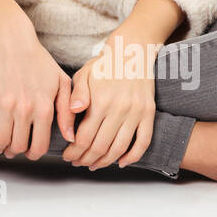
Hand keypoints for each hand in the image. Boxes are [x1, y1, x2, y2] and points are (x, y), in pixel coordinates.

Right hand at [0, 14, 74, 160]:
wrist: (11, 39)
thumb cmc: (38, 59)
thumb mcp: (61, 82)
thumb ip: (67, 111)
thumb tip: (70, 137)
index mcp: (44, 107)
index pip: (40, 145)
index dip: (34, 154)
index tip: (30, 152)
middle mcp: (25, 108)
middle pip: (19, 146)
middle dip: (16, 152)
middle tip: (14, 149)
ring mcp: (5, 104)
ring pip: (1, 140)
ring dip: (1, 146)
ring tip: (1, 143)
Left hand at [61, 35, 156, 170]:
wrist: (132, 52)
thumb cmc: (104, 64)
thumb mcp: (84, 74)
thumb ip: (77, 94)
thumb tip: (73, 111)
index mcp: (100, 101)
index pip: (84, 137)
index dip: (74, 151)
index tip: (67, 155)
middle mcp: (119, 109)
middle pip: (100, 146)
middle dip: (86, 159)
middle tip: (78, 162)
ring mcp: (136, 113)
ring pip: (120, 148)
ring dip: (105, 161)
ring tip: (94, 164)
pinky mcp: (148, 114)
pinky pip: (143, 142)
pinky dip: (133, 157)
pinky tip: (121, 162)